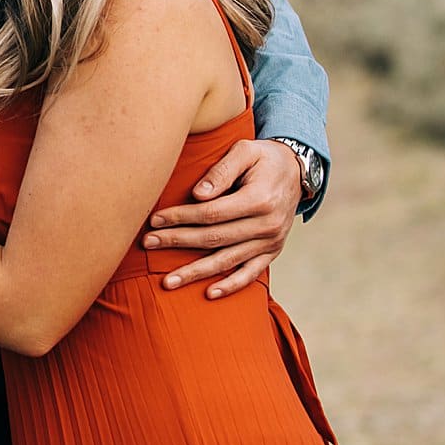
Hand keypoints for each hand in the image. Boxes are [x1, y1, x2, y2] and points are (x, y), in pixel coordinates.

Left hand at [143, 137, 300, 298]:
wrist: (297, 172)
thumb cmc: (263, 158)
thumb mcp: (245, 151)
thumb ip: (222, 170)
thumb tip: (198, 194)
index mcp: (260, 199)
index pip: (211, 213)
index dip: (181, 217)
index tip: (155, 220)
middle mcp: (267, 225)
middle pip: (214, 238)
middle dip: (177, 241)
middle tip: (148, 243)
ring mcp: (270, 242)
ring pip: (227, 261)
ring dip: (195, 272)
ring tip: (167, 282)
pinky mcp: (272, 252)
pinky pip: (251, 274)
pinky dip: (231, 285)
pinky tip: (209, 293)